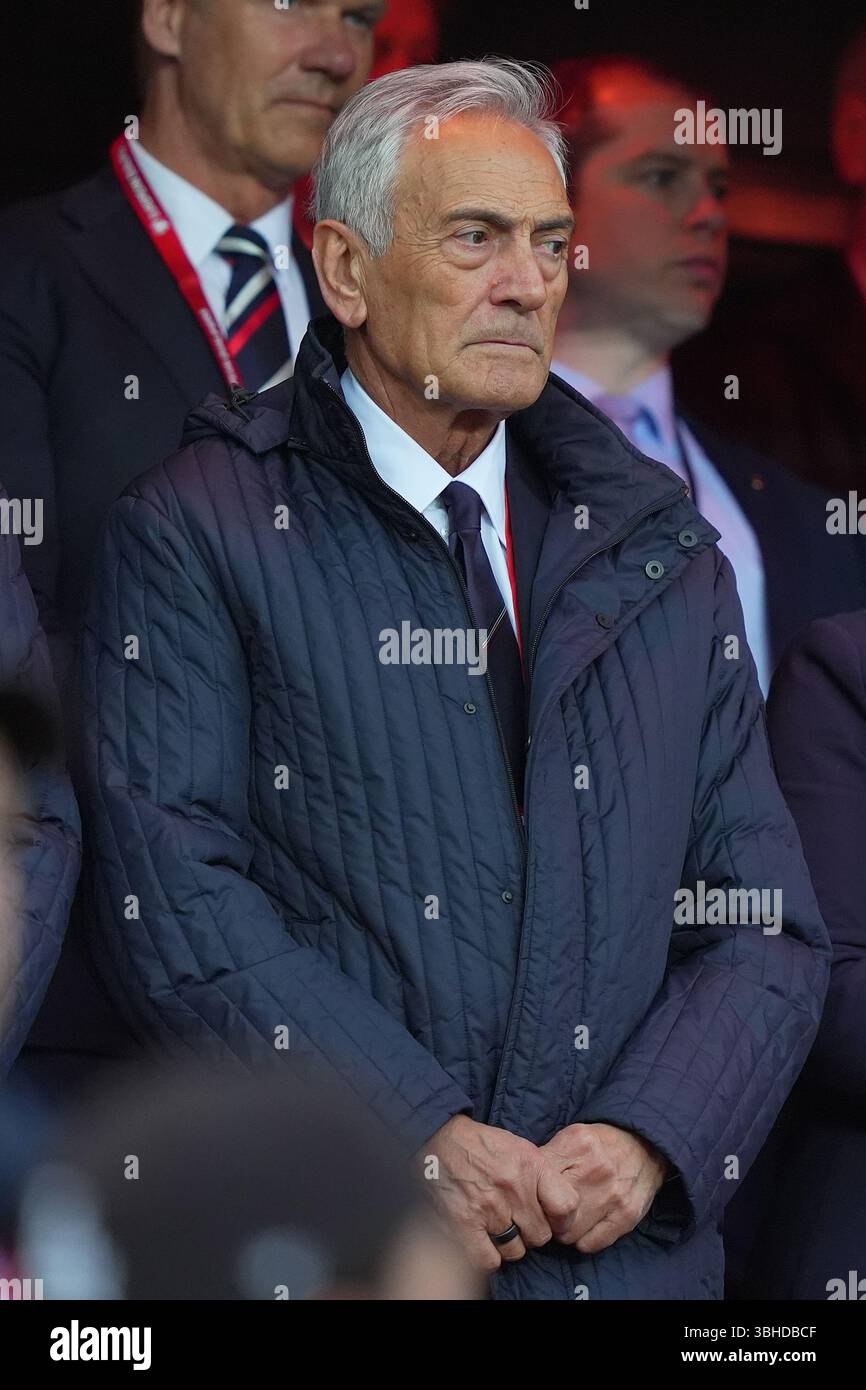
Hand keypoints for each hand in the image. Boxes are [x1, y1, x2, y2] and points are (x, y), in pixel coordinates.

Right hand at [417, 1114, 580, 1272]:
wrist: (440, 1139)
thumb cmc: (483, 1145)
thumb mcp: (521, 1148)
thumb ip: (543, 1176)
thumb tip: (562, 1208)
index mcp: (530, 1165)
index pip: (566, 1206)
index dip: (562, 1220)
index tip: (552, 1220)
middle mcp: (513, 1187)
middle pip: (540, 1236)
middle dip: (531, 1232)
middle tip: (518, 1222)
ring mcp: (489, 1208)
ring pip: (516, 1251)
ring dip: (509, 1245)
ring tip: (499, 1228)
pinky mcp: (464, 1223)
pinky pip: (489, 1260)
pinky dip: (489, 1256)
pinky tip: (484, 1241)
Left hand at [540, 1122, 669, 1253]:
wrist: (645, 1147)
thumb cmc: (600, 1145)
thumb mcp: (571, 1138)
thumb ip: (547, 1156)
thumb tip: (521, 1181)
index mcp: (576, 1145)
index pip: (537, 1181)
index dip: (529, 1193)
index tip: (531, 1197)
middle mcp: (595, 1170)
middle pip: (550, 1212)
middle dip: (545, 1215)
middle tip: (548, 1212)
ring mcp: (613, 1195)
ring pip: (568, 1233)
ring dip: (563, 1231)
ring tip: (567, 1220)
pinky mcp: (627, 1217)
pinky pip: (590, 1245)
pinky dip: (582, 1240)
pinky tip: (584, 1227)